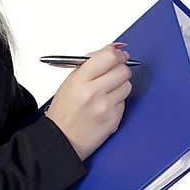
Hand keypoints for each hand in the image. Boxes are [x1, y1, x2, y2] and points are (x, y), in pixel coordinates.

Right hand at [45, 43, 132, 160]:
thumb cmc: (64, 111)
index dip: (117, 54)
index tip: (119, 55)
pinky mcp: (113, 120)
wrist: (62, 140)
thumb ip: (91, 63)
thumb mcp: (70, 81)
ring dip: (120, 85)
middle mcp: (93, 93)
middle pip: (122, 70)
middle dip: (121, 69)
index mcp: (80, 80)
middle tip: (115, 72)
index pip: (109, 57)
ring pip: (127, 86)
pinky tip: (105, 106)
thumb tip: (113, 49)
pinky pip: (124, 103)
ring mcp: (105, 107)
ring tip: (107, 91)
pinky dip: (118, 101)